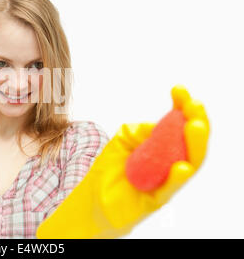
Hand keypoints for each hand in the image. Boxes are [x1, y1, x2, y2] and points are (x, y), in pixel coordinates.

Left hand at [36, 85, 209, 237]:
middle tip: (194, 105)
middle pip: (189, 141)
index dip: (182, 106)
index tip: (178, 89)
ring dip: (194, 144)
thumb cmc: (109, 168)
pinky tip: (181, 166)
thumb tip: (158, 125)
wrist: (93, 198)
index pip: (177, 123)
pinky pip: (169, 188)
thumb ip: (139, 130)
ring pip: (188, 163)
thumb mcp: (122, 140)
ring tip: (195, 125)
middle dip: (195, 120)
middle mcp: (169, 160)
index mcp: (161, 144)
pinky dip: (176, 178)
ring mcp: (165, 180)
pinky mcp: (156, 199)